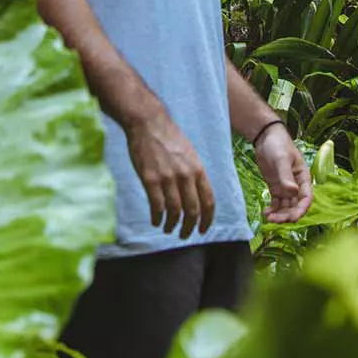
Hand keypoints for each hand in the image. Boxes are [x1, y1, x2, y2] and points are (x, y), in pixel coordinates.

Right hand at [127, 110, 215, 238]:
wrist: (148, 123)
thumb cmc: (169, 137)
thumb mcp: (190, 154)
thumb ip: (194, 174)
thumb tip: (197, 195)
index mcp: (198, 169)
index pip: (208, 201)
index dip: (207, 220)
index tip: (203, 230)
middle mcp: (185, 175)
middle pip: (193, 210)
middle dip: (189, 227)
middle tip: (184, 234)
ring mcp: (168, 178)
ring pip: (175, 211)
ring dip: (172, 225)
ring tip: (169, 229)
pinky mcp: (150, 179)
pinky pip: (157, 206)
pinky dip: (157, 217)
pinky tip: (156, 221)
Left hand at [255, 123, 313, 224]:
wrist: (265, 137)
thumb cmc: (277, 145)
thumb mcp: (281, 160)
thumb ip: (286, 176)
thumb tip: (293, 192)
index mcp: (303, 178)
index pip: (306, 198)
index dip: (301, 210)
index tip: (292, 218)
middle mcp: (296, 185)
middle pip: (295, 205)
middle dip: (287, 215)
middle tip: (275, 220)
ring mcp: (286, 187)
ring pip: (286, 206)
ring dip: (279, 214)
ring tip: (268, 218)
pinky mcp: (276, 187)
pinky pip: (277, 203)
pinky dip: (273, 209)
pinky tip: (265, 213)